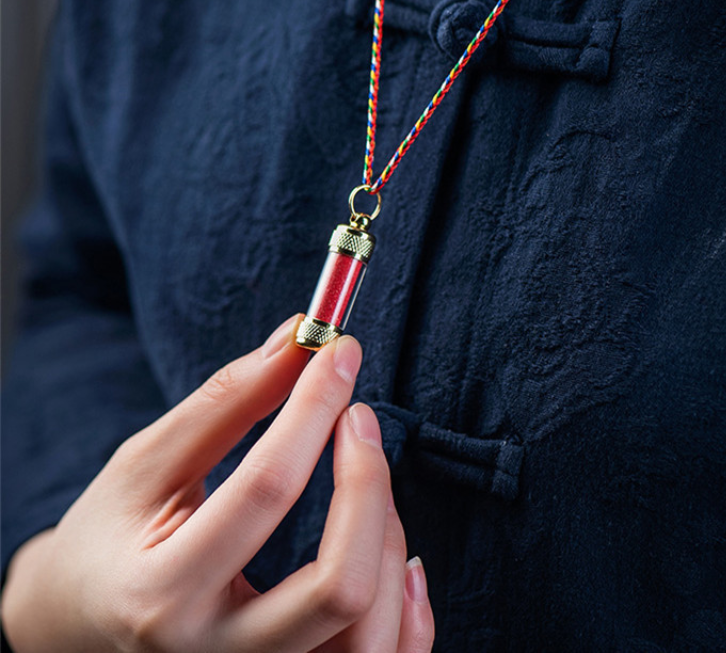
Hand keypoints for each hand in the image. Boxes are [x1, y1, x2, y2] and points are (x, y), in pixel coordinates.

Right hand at [1, 315, 433, 651]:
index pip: (266, 491)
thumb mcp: (145, 462)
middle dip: (367, 483)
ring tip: (364, 473)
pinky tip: (392, 545)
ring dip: (387, 532)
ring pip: (372, 628)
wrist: (78, 624)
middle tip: (361, 416)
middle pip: (339, 583)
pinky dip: (407, 603)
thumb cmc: (107, 536)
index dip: (312, 409)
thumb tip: (298, 340)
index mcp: (162, 594)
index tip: (338, 353)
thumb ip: (224, 403)